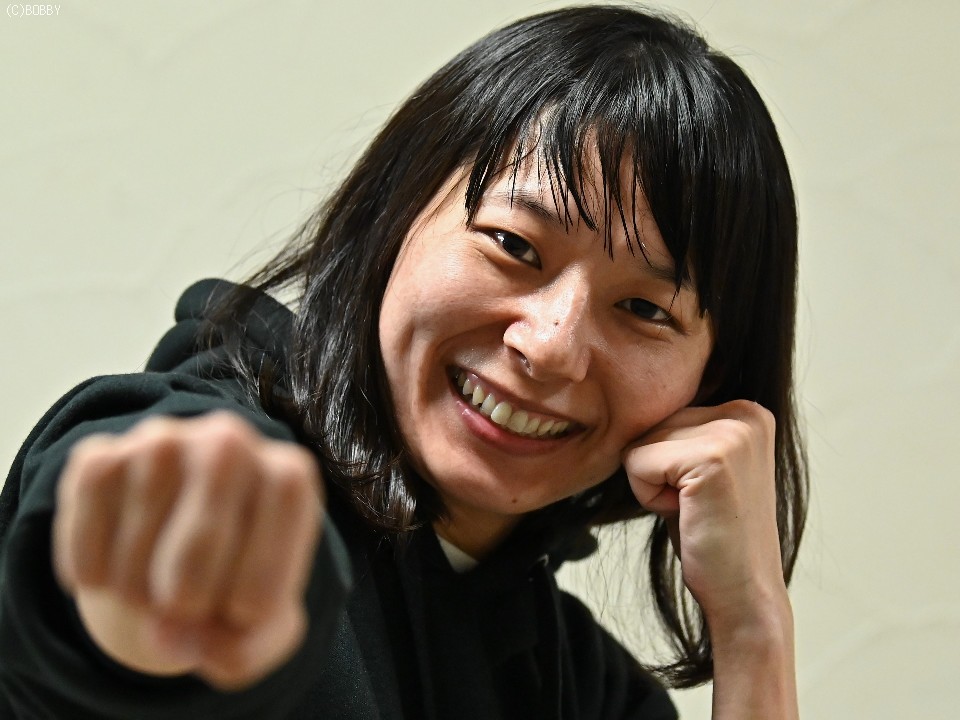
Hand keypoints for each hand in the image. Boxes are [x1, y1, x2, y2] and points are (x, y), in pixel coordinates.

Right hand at [52, 412, 323, 689]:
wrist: (183, 545)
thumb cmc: (236, 580)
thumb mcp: (262, 624)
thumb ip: (243, 648)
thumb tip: (170, 635)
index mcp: (290, 475)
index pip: (276, 534)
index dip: (253, 591)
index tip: (242, 610)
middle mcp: (231, 441)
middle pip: (201, 541)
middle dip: (187, 599)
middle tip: (186, 607)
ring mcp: (164, 439)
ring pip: (137, 540)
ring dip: (136, 591)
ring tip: (151, 587)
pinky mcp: (102, 452)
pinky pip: (86, 519)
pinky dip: (90, 567)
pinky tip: (105, 574)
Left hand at [623, 400, 785, 628]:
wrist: (743, 594)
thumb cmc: (713, 535)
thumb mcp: (698, 468)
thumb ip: (680, 432)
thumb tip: (628, 400)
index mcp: (747, 412)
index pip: (662, 413)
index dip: (665, 462)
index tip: (700, 493)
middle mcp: (745, 413)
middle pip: (649, 423)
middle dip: (657, 470)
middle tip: (696, 506)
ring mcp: (732, 433)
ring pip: (639, 443)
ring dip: (653, 484)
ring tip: (694, 510)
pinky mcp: (712, 457)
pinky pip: (636, 463)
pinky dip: (648, 496)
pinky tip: (688, 515)